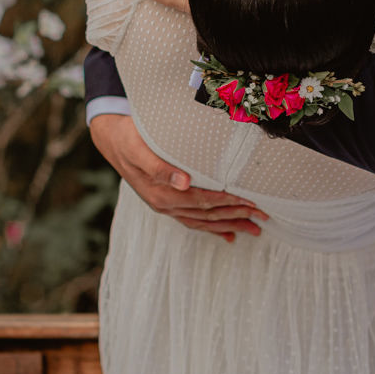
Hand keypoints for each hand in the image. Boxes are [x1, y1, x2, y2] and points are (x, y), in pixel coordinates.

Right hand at [89, 112, 265, 240]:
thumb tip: (184, 183)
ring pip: (203, 222)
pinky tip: (228, 235)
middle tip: (262, 217)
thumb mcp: (139, 149)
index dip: (227, 202)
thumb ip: (160, 167)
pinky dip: (212, 228)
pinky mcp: (167, 204)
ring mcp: (165, 207)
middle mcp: (164, 205)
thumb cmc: (128, 138)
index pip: (201, 201)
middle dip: (236, 216)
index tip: (250, 201)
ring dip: (229, 225)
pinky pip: (193, 222)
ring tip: (253, 229)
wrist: (112, 139)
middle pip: (207, 215)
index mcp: (160, 194)